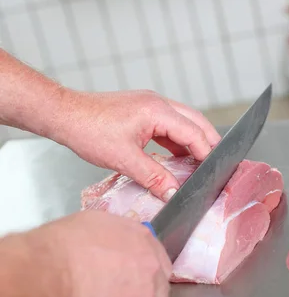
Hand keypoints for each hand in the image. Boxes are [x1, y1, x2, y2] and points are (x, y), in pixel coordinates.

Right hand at [34, 211, 171, 296]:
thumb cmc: (62, 247)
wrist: (51, 275)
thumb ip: (112, 241)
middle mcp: (152, 269)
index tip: (129, 281)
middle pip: (157, 290)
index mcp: (143, 241)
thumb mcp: (92, 226)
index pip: (156, 261)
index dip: (141, 274)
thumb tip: (108, 252)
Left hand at [57, 89, 220, 200]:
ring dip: (192, 141)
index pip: (194, 132)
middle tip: (216, 164)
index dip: (207, 152)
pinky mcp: (141, 110)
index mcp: (157, 111)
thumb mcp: (124, 160)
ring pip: (183, 121)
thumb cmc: (89, 131)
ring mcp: (149, 104)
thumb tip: (173, 193)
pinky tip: (175, 156)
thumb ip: (153, 177)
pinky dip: (176, 140)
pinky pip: (168, 124)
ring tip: (198, 163)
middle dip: (208, 142)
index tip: (214, 171)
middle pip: (195, 121)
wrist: (65, 115)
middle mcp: (157, 103)